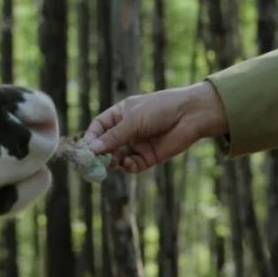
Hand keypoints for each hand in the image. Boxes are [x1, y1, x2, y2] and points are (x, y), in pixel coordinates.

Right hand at [84, 82, 227, 172]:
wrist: (191, 115)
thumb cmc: (161, 109)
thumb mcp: (133, 120)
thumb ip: (114, 136)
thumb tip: (92, 149)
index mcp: (121, 114)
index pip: (99, 127)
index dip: (92, 137)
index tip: (86, 147)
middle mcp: (127, 130)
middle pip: (106, 145)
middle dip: (100, 154)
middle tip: (94, 162)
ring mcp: (137, 144)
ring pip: (117, 157)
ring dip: (112, 162)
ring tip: (111, 163)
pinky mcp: (148, 157)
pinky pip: (132, 165)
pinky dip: (127, 166)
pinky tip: (126, 164)